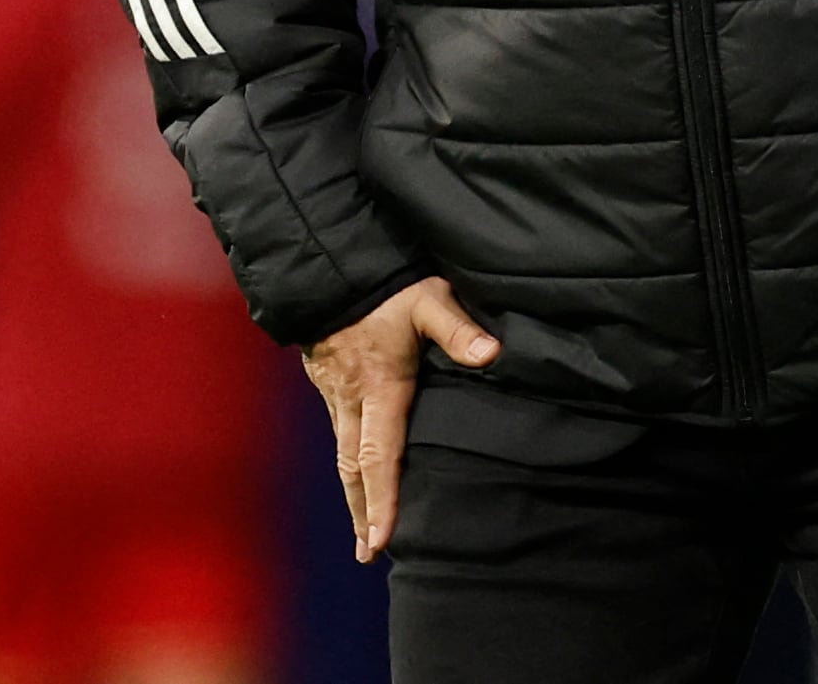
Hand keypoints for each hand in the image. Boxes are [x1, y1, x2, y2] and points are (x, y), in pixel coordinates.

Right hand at [301, 277, 499, 561]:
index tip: (380, 541)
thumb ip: (458, 329)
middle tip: (368, 553)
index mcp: (379, 388)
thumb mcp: (428, 299)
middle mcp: (351, 398)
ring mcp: (334, 391)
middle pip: (355, 468)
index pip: (380, 456)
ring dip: (353, 491)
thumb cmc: (385, 284)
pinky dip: (348, 460)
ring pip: (343, 452)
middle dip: (361, 513)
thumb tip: (493, 355)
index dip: (381, 501)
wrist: (327, 264)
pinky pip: (338, 430)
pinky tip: (355, 469)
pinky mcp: (324, 380)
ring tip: (361, 527)